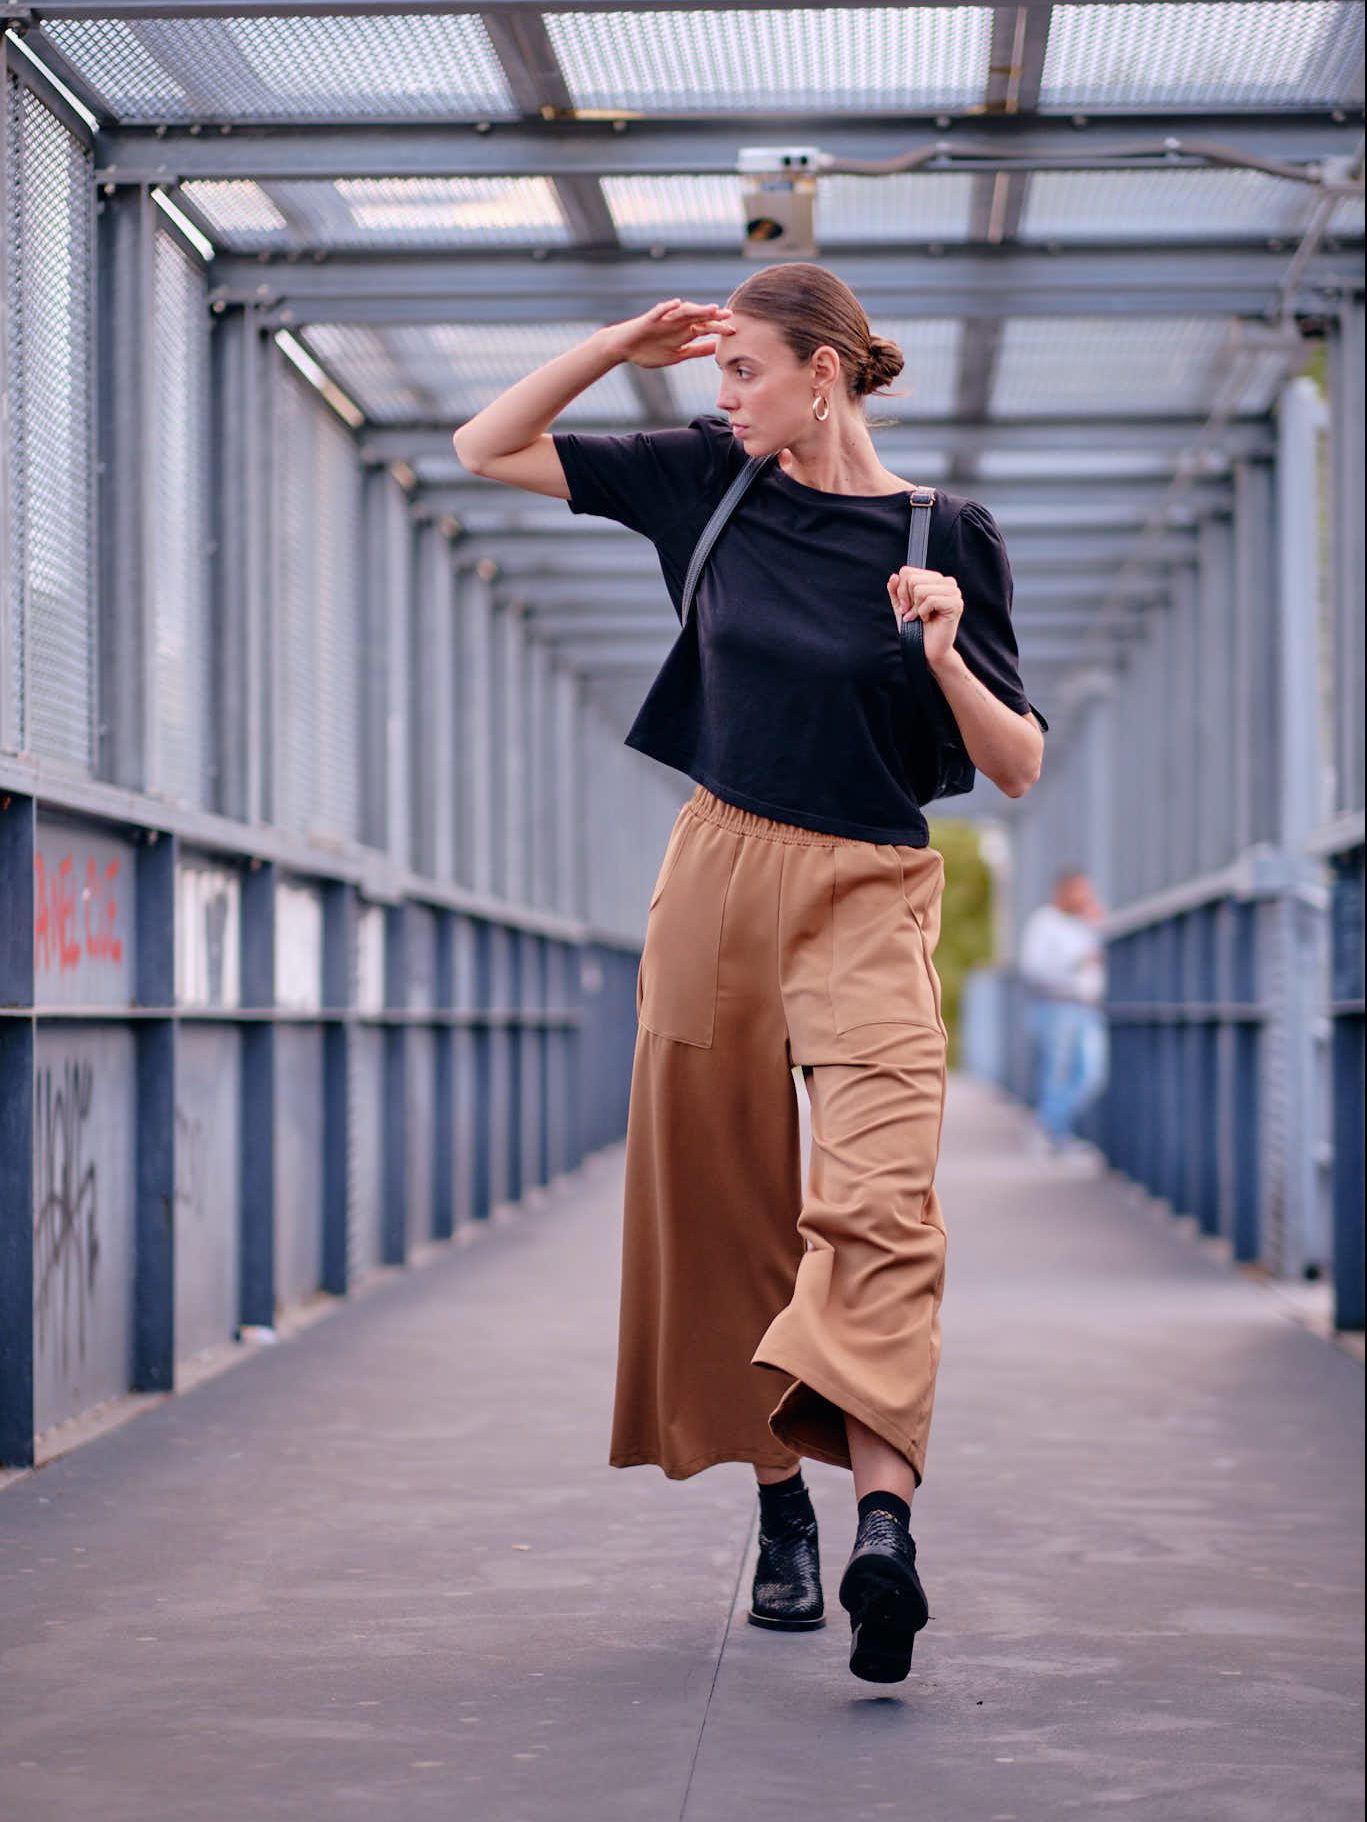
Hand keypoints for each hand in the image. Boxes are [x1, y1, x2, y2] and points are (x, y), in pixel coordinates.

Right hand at [603, 298, 735, 369]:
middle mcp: (677, 323)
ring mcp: (664, 319)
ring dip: (697, 309)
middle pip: (698, 317)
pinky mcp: (649, 319)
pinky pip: (659, 311)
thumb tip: (717, 349)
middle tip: (728, 315)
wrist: (624, 348)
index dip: (718, 328)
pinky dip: (668, 307)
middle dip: (712, 316)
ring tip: (710, 308)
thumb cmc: (650, 351)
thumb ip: (697, 350)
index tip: (734, 331)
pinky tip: (676, 303)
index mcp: (684, 332)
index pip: (705, 328)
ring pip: (683, 311)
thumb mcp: (678, 355)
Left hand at [888, 566, 963, 671]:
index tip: (904, 607)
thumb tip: (894, 576)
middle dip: (906, 599)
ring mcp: (954, 592)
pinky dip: (923, 612)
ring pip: (920, 589)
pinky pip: (930, 600)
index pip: (908, 571)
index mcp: (935, 579)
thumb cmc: (916, 629)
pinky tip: (928, 620)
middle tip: (911, 614)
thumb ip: (896, 591)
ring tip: (920, 618)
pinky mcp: (956, 604)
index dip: (900, 591)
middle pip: (912, 579)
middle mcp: (947, 582)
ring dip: (916, 608)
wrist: (927, 650)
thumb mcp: (901, 608)